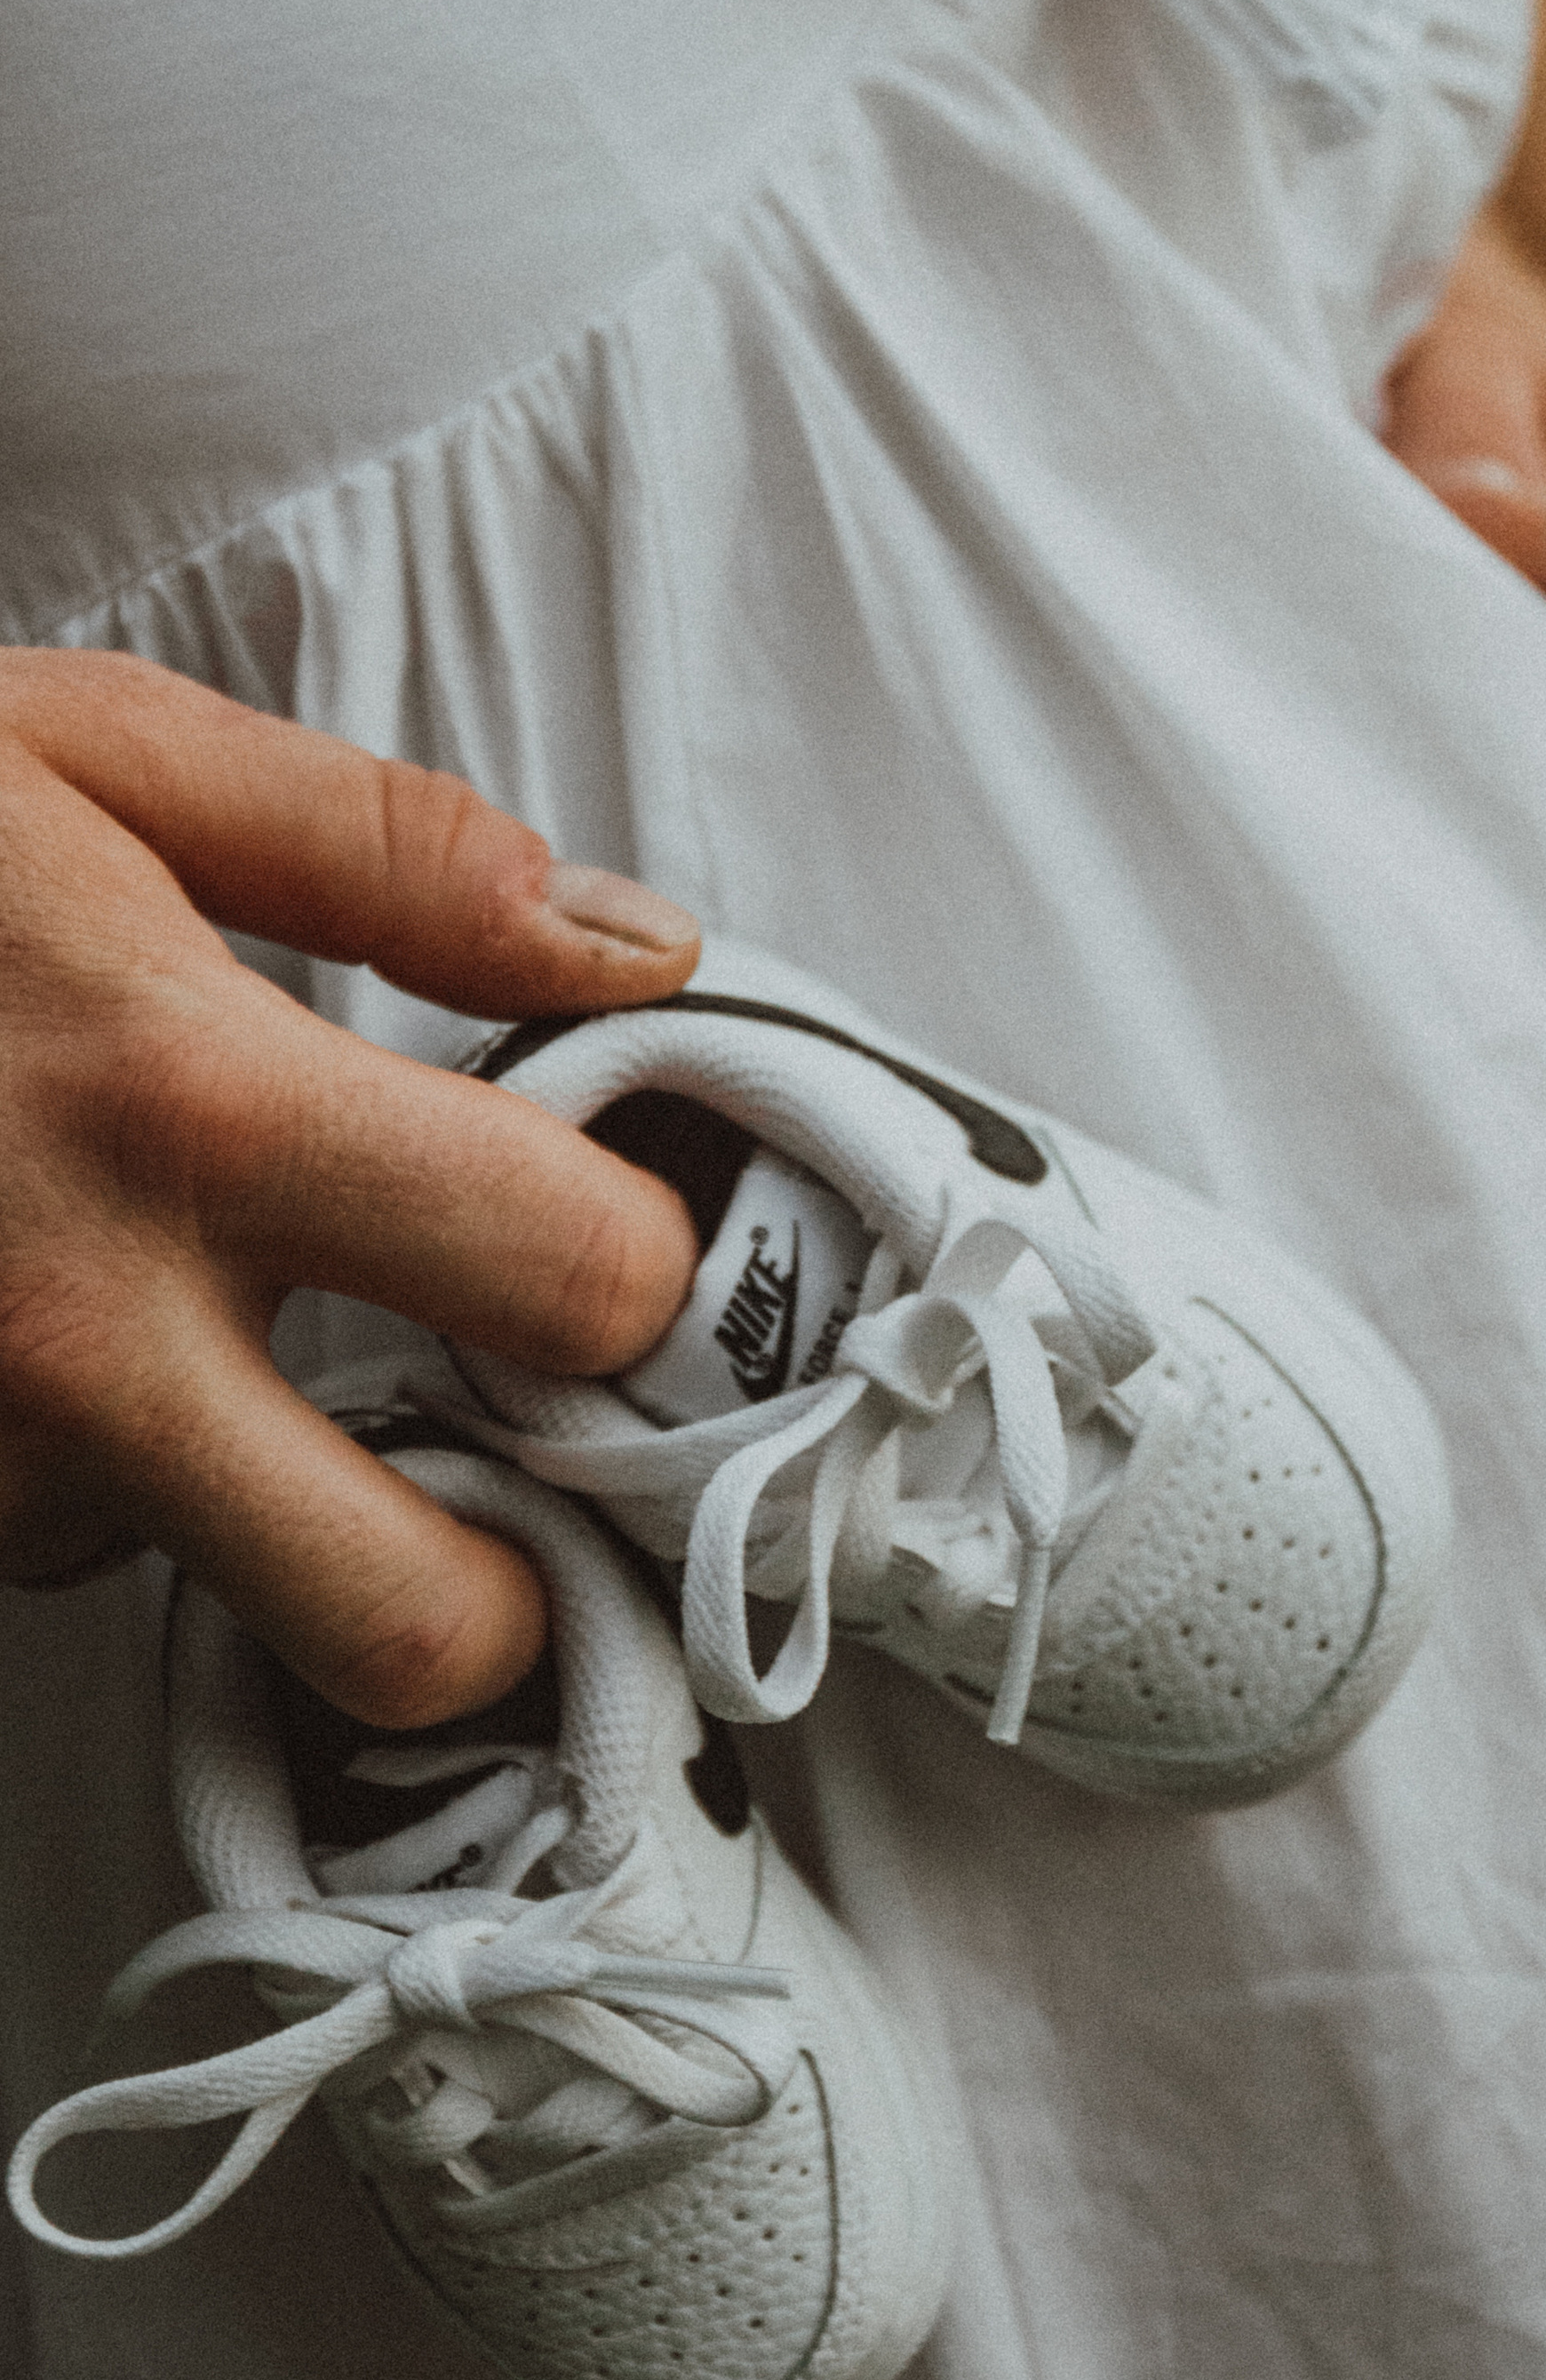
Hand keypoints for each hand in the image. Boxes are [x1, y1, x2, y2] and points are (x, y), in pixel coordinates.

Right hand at [0, 652, 703, 1726]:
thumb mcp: (94, 755)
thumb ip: (389, 853)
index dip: (650, 1271)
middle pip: (410, 1624)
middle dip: (506, 1594)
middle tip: (516, 1480)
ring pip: (196, 1580)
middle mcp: (70, 1330)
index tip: (630, 1242)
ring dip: (240, 1487)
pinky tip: (26, 1323)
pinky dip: (70, 1477)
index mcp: (186, 1103)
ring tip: (170, 1293)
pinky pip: (30, 1555)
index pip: (573, 1281)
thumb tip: (632, 941)